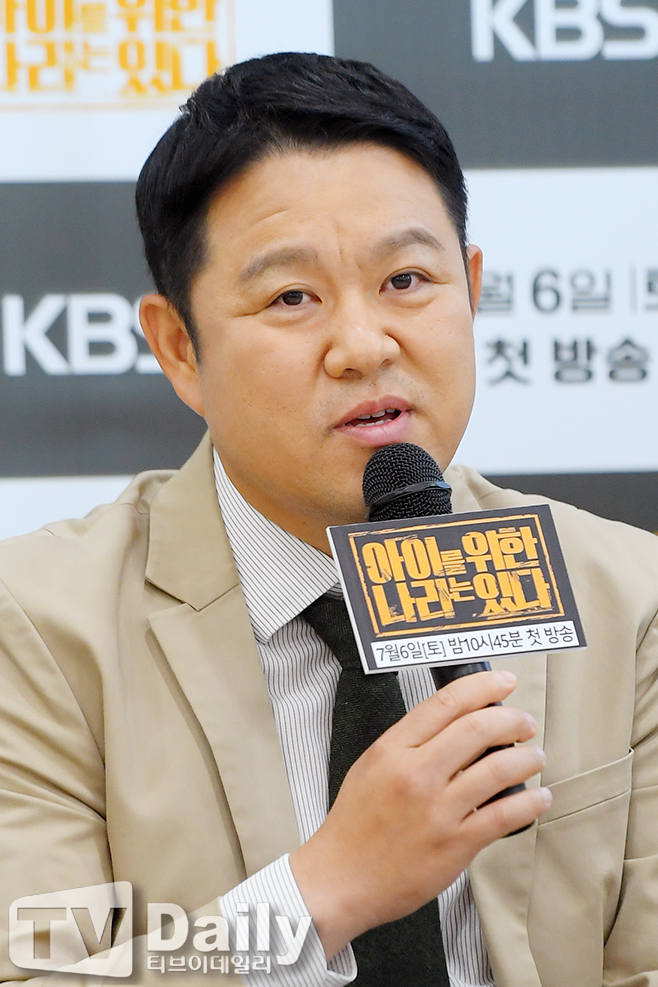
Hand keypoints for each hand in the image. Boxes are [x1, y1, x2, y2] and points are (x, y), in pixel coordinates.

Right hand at [289, 669, 550, 959]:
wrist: (340, 878)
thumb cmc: (355, 825)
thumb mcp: (372, 766)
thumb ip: (410, 743)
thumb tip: (457, 724)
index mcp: (392, 750)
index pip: (446, 703)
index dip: (483, 686)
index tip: (503, 682)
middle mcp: (416, 774)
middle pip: (478, 728)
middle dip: (512, 719)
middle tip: (524, 722)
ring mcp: (437, 810)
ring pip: (498, 769)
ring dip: (527, 758)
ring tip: (535, 756)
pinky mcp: (455, 844)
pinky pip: (504, 815)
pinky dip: (530, 802)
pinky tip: (538, 796)